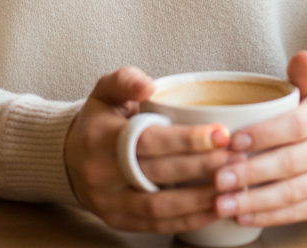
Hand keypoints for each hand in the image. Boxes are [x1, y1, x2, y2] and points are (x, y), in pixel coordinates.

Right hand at [64, 66, 237, 233]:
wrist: (68, 156)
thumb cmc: (99, 120)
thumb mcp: (106, 91)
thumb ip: (127, 80)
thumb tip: (150, 85)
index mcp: (101, 136)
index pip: (150, 141)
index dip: (188, 140)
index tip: (222, 133)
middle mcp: (102, 173)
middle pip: (159, 174)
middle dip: (203, 168)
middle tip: (237, 159)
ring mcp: (109, 202)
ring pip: (160, 208)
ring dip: (200, 200)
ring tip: (232, 186)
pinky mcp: (117, 221)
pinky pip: (157, 226)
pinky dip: (188, 220)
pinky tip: (214, 209)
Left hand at [211, 51, 306, 227]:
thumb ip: (304, 74)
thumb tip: (302, 56)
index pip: (296, 126)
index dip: (264, 135)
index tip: (233, 141)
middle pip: (290, 163)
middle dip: (251, 172)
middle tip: (217, 177)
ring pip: (292, 193)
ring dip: (254, 200)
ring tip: (222, 202)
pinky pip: (297, 213)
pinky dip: (268, 216)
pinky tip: (242, 216)